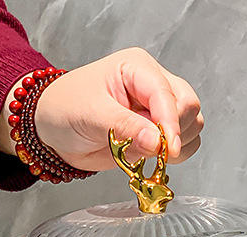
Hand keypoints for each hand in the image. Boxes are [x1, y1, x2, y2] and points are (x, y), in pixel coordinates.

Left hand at [0, 48, 203, 171]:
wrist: (53, 129)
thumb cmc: (65, 109)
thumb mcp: (90, 114)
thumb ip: (126, 127)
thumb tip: (158, 142)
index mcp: (138, 69)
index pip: (169, 94)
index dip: (171, 123)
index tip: (167, 149)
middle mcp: (154, 86)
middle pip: (189, 108)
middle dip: (176, 134)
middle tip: (153, 151)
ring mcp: (158, 110)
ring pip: (192, 127)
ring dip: (177, 147)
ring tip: (145, 152)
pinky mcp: (158, 133)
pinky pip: (184, 145)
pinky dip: (174, 158)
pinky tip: (151, 158)